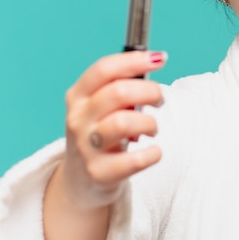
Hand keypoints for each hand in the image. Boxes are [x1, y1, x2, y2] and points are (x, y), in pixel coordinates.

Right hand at [59, 50, 165, 209]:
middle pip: (118, 92)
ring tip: (152, 128)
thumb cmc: (102, 132)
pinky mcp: (99, 173)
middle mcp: (78, 119)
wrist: (82, 180)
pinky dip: (152, 154)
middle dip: (150, 91)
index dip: (134, 60)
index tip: (160, 58)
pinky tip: (154, 152)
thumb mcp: (101, 106)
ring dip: (149, 122)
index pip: (104, 69)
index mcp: (78, 96)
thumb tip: (155, 61)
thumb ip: (122, 86)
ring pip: (124, 123)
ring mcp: (86, 147)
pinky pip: (134, 161)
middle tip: (160, 100)